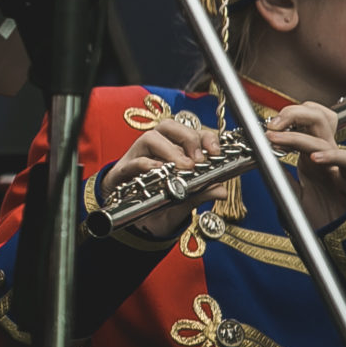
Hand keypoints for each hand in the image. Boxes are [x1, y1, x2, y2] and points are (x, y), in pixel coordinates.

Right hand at [101, 117, 227, 237]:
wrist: (134, 220)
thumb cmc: (159, 204)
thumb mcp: (184, 200)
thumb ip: (202, 193)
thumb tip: (222, 191)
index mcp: (173, 150)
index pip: (191, 132)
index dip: (205, 137)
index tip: (215, 152)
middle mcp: (155, 149)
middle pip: (169, 126)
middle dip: (187, 137)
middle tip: (197, 160)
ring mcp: (138, 157)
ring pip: (150, 138)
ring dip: (170, 150)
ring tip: (183, 167)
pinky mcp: (123, 172)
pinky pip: (133, 161)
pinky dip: (147, 163)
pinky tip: (159, 171)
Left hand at [266, 101, 345, 229]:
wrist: (338, 240)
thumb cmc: (319, 217)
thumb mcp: (291, 193)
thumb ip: (279, 176)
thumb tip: (258, 158)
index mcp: (309, 154)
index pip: (302, 122)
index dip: (284, 118)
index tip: (262, 126)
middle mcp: (324, 153)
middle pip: (316, 117)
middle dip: (294, 113)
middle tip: (272, 124)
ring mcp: (339, 164)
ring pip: (326, 134)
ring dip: (299, 134)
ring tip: (277, 138)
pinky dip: (332, 155)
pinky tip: (315, 158)